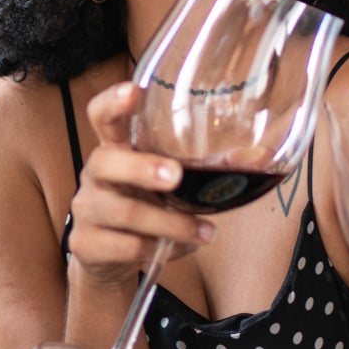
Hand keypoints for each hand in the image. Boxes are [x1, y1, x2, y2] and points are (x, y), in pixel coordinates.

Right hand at [68, 82, 211, 286]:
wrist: (109, 258)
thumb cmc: (146, 205)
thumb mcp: (170, 185)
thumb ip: (207, 169)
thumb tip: (261, 156)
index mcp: (115, 149)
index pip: (101, 116)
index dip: (113, 102)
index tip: (133, 90)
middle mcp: (96, 175)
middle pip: (105, 162)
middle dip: (141, 168)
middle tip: (174, 176)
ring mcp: (87, 209)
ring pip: (124, 213)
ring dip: (170, 223)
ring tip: (205, 232)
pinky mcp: (86, 244)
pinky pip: (126, 247)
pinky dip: (160, 249)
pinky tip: (179, 249)